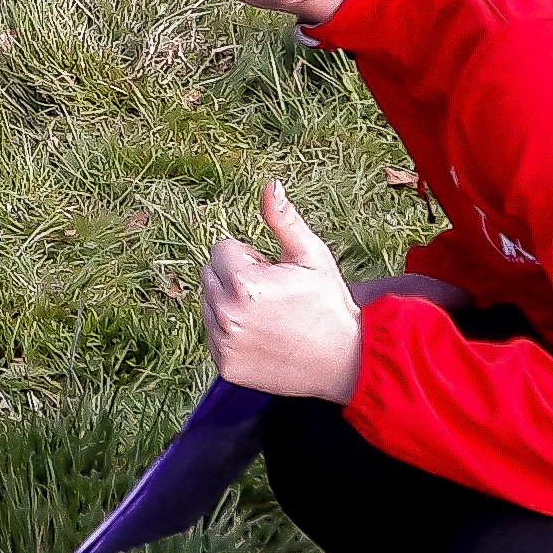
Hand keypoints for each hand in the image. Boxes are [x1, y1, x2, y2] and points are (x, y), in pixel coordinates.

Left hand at [200, 180, 363, 402]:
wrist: (343, 360)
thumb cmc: (328, 303)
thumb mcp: (311, 255)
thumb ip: (283, 220)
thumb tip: (269, 185)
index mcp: (243, 283)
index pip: (220, 249)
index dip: (249, 256)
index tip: (272, 272)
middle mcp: (226, 315)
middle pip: (209, 275)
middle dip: (233, 276)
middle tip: (270, 293)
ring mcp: (224, 344)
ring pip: (208, 305)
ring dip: (229, 304)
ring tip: (267, 316)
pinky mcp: (225, 366)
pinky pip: (214, 336)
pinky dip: (231, 333)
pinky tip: (263, 337)